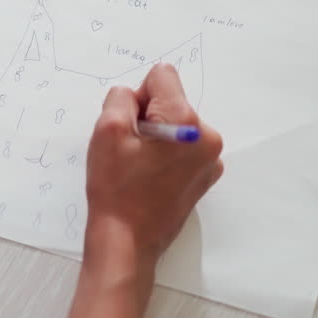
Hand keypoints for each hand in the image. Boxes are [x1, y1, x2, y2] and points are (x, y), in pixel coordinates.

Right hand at [85, 64, 223, 272]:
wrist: (127, 241)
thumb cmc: (116, 188)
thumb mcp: (106, 130)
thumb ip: (121, 97)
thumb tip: (135, 95)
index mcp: (187, 123)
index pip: (162, 76)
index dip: (137, 96)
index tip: (129, 125)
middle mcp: (208, 138)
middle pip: (171, 100)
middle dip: (147, 117)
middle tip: (130, 150)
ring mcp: (210, 160)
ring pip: (176, 124)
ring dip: (156, 136)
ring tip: (139, 166)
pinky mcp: (205, 176)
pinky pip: (183, 147)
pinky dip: (166, 154)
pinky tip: (150, 176)